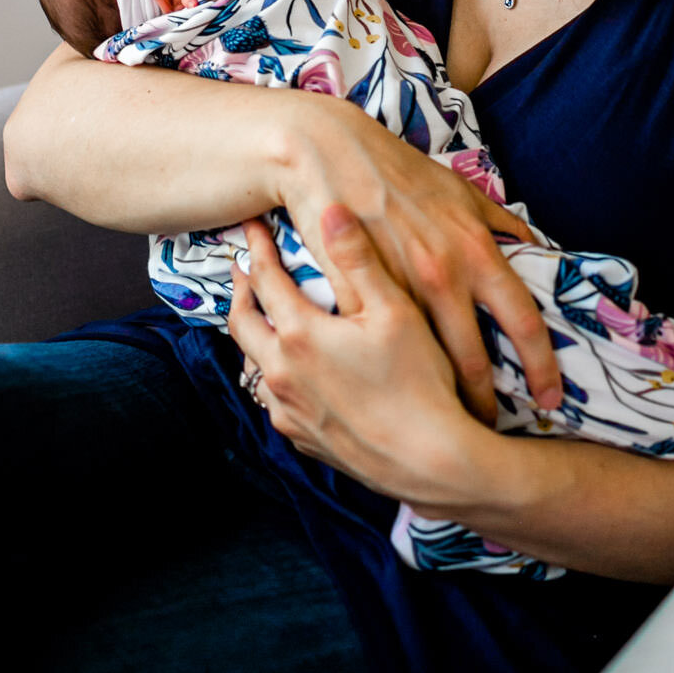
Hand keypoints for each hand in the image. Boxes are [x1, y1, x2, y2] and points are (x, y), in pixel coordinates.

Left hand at [230, 211, 501, 506]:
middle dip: (242, 289)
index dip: (257, 248)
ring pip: (253, 364)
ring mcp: (288, 412)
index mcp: (298, 335)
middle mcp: (281, 374)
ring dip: (254, 334)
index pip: (264, 279)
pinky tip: (291, 371)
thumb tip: (331, 209)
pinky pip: (273, 399)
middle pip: (242, 321)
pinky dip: (273, 374)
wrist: (431, 462)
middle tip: (245, 267)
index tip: (252, 226)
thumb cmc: (420, 381)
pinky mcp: (302, 439)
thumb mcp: (396, 310)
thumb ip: (360, 258)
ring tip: (265, 315)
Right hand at [273, 94, 561, 423]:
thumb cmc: (398, 173)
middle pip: (475, 359)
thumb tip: (534, 244)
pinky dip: (391, 375)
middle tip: (493, 427)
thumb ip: (500, 222)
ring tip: (450, 423)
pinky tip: (397, 395)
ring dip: (442, 399)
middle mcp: (443, 274)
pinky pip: (379, 349)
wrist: (328, 156)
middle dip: (486, 403)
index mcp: (476, 250)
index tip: (550, 398)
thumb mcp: (460, 191)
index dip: (541, 367)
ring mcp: (398, 290)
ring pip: (428, 364)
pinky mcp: (355, 299)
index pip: (523, 322)